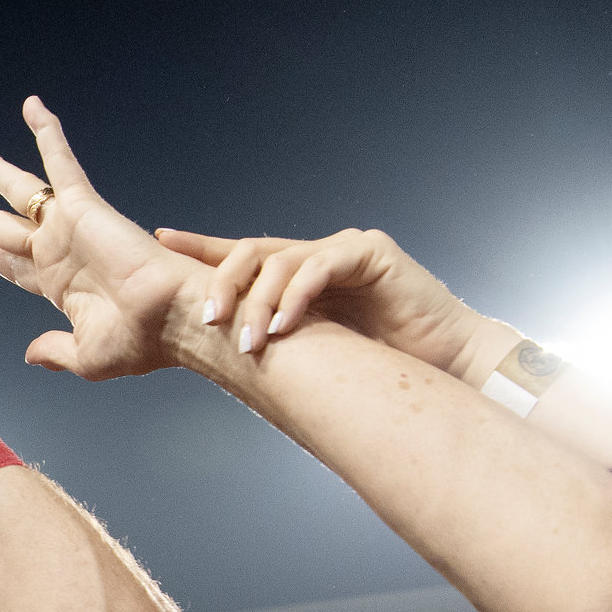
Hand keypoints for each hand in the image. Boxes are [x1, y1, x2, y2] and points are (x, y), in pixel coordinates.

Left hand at [0, 97, 204, 380]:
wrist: (173, 319)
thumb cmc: (142, 341)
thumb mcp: (87, 356)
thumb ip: (55, 351)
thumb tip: (31, 354)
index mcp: (61, 287)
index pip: (18, 265)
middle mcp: (60, 252)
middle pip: (4, 227)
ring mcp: (69, 227)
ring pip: (20, 191)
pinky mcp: (83, 207)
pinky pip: (60, 163)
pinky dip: (48, 135)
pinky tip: (32, 108)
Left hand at [157, 226, 503, 374]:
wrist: (448, 369)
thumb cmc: (382, 366)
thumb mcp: (311, 354)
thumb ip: (274, 341)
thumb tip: (218, 356)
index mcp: (299, 277)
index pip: (242, 257)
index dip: (202, 248)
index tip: (162, 242)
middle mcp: (318, 256)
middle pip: (254, 253)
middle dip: (224, 283)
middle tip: (206, 317)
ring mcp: (345, 250)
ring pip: (283, 260)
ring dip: (259, 301)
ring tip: (248, 338)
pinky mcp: (372, 252)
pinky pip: (322, 265)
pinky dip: (298, 295)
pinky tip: (283, 325)